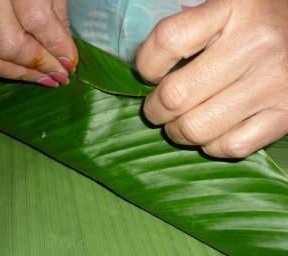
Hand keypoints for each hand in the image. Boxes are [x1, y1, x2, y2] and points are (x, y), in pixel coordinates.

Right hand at [0, 0, 77, 86]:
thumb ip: (57, 17)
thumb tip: (65, 56)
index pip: (35, 20)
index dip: (57, 48)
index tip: (72, 64)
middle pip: (6, 46)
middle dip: (39, 68)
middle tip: (60, 75)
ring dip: (21, 74)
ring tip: (46, 77)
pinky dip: (6, 64)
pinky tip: (26, 66)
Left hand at [136, 0, 287, 157]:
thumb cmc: (257, 22)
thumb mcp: (224, 7)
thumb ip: (188, 31)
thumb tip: (149, 75)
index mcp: (232, 8)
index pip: (168, 41)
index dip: (146, 64)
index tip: (149, 74)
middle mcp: (254, 46)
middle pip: (176, 95)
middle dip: (154, 110)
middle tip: (156, 109)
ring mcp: (272, 84)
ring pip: (197, 128)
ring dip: (176, 132)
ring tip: (177, 124)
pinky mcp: (286, 115)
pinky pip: (231, 146)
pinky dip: (211, 146)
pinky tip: (210, 133)